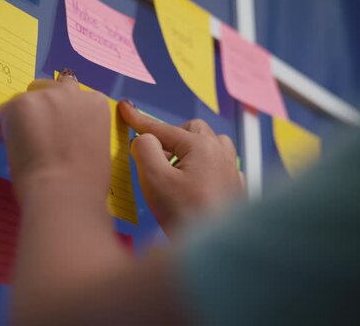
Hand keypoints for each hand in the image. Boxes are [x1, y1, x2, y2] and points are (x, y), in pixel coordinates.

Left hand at [0, 72, 110, 207]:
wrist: (64, 193)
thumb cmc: (87, 183)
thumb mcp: (96, 148)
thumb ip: (81, 132)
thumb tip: (62, 137)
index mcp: (96, 103)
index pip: (75, 97)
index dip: (64, 116)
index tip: (59, 134)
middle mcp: (72, 93)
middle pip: (49, 88)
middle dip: (43, 107)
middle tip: (39, 134)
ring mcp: (44, 97)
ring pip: (25, 100)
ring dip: (23, 117)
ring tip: (24, 145)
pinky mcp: (19, 105)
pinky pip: (3, 114)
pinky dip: (4, 129)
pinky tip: (13, 150)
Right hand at [118, 101, 244, 235]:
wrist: (216, 251)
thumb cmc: (186, 216)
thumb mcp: (154, 179)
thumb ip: (145, 149)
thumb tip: (144, 138)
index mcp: (201, 146)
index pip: (163, 128)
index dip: (139, 119)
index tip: (125, 108)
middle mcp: (221, 152)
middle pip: (192, 130)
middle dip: (171, 137)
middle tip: (154, 156)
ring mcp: (231, 170)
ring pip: (211, 144)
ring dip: (192, 149)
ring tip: (177, 169)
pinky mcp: (235, 188)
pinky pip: (221, 165)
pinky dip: (205, 166)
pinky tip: (196, 184)